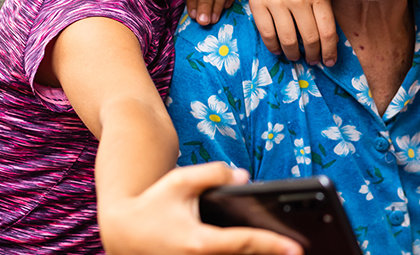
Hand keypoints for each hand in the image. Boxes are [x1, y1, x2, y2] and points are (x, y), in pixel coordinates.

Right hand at [100, 162, 302, 254]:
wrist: (121, 232)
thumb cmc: (153, 203)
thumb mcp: (181, 180)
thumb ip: (214, 173)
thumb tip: (244, 176)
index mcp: (198, 241)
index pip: (244, 243)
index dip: (272, 245)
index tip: (297, 249)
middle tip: (298, 253)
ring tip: (282, 253)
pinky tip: (257, 253)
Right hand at [248, 0, 336, 65]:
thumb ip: (325, 7)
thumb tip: (330, 40)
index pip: (327, 32)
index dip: (330, 51)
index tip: (330, 61)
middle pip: (310, 39)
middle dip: (313, 55)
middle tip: (313, 60)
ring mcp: (277, 2)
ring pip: (288, 40)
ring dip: (294, 54)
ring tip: (296, 57)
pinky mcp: (258, 4)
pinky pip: (267, 34)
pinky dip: (274, 47)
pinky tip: (278, 50)